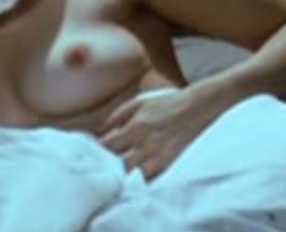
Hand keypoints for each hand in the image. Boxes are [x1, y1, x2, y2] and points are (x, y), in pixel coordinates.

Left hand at [96, 87, 223, 180]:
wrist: (199, 107)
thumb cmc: (168, 103)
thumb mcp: (139, 102)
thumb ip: (118, 116)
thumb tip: (100, 131)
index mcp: (134, 126)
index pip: (106, 146)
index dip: (93, 153)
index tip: (86, 157)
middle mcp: (143, 143)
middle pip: (115, 164)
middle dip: (103, 168)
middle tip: (94, 173)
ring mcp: (156, 156)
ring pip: (130, 175)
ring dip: (118, 177)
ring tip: (109, 180)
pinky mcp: (168, 164)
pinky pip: (148, 179)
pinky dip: (137, 182)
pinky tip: (129, 184)